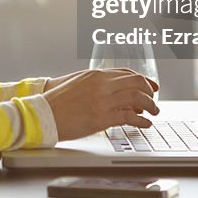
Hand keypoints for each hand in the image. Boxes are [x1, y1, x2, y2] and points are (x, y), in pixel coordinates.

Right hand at [42, 69, 159, 141]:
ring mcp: (103, 100)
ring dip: (150, 105)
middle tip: (154, 100)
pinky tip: (145, 124)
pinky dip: (142, 120)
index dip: (143, 80)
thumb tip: (115, 93)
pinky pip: (130, 116)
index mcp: (95, 75)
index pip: (127, 73)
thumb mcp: (78, 85)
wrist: (43, 113)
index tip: (151, 87)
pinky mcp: (102, 117)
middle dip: (150, 92)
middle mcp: (102, 84)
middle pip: (136, 83)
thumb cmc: (57, 102)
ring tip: (154, 112)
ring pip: (137, 98)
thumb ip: (97, 85)